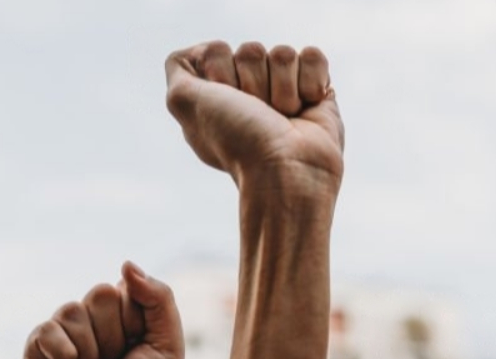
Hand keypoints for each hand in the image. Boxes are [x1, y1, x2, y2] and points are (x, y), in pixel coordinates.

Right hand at [23, 263, 183, 358]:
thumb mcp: (168, 346)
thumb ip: (159, 298)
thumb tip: (126, 263)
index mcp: (126, 318)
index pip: (126, 288)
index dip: (137, 321)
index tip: (140, 353)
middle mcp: (94, 323)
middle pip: (100, 293)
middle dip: (115, 336)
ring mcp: (63, 336)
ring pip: (73, 311)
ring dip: (91, 352)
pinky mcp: (35, 353)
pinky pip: (47, 330)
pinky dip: (65, 357)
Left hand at [165, 41, 343, 189]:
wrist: (287, 172)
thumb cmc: (238, 142)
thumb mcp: (184, 103)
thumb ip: (178, 68)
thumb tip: (202, 50)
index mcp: (221, 96)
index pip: (217, 51)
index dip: (221, 74)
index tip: (228, 106)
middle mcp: (252, 93)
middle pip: (251, 51)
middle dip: (255, 83)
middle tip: (260, 116)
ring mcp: (286, 91)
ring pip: (283, 54)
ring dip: (283, 89)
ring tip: (285, 120)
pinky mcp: (317, 91)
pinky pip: (313, 57)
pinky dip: (311, 81)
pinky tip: (307, 108)